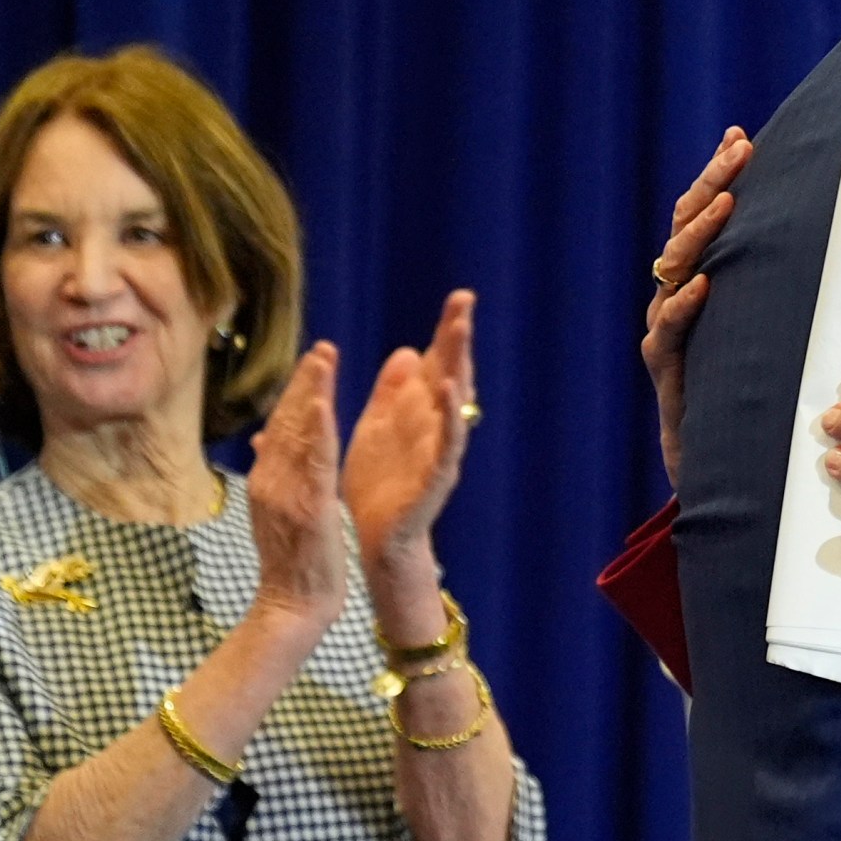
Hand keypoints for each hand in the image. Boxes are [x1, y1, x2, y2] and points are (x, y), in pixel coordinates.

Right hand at [247, 344, 348, 628]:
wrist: (291, 607)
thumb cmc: (294, 563)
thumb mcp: (281, 512)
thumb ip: (275, 476)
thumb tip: (265, 442)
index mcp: (268, 482)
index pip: (281, 429)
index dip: (296, 393)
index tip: (313, 362)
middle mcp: (271, 482)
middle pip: (286, 423)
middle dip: (304, 383)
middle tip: (322, 347)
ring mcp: (286, 493)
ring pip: (297, 435)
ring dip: (310, 394)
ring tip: (324, 359)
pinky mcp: (308, 507)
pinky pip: (313, 463)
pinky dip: (317, 431)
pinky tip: (323, 404)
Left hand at [345, 292, 476, 585]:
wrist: (376, 542)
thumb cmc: (377, 487)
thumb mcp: (379, 430)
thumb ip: (392, 394)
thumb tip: (408, 351)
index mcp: (417, 414)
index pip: (437, 364)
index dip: (448, 333)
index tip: (460, 298)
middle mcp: (435, 427)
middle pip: (451, 375)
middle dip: (458, 339)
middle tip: (464, 302)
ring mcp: (440, 452)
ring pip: (454, 404)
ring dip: (457, 368)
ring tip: (458, 335)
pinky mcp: (435, 480)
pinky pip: (446, 446)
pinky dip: (450, 420)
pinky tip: (448, 394)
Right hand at [644, 128, 751, 487]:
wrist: (729, 474)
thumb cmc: (762, 402)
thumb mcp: (782, 336)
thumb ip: (797, 295)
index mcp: (703, 287)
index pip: (704, 220)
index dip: (718, 177)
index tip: (739, 138)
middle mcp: (679, 304)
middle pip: (684, 232)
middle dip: (710, 187)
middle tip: (736, 151)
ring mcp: (669, 337)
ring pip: (672, 272)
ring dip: (699, 235)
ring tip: (725, 206)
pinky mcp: (668, 376)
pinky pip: (669, 335)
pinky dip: (682, 308)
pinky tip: (701, 284)